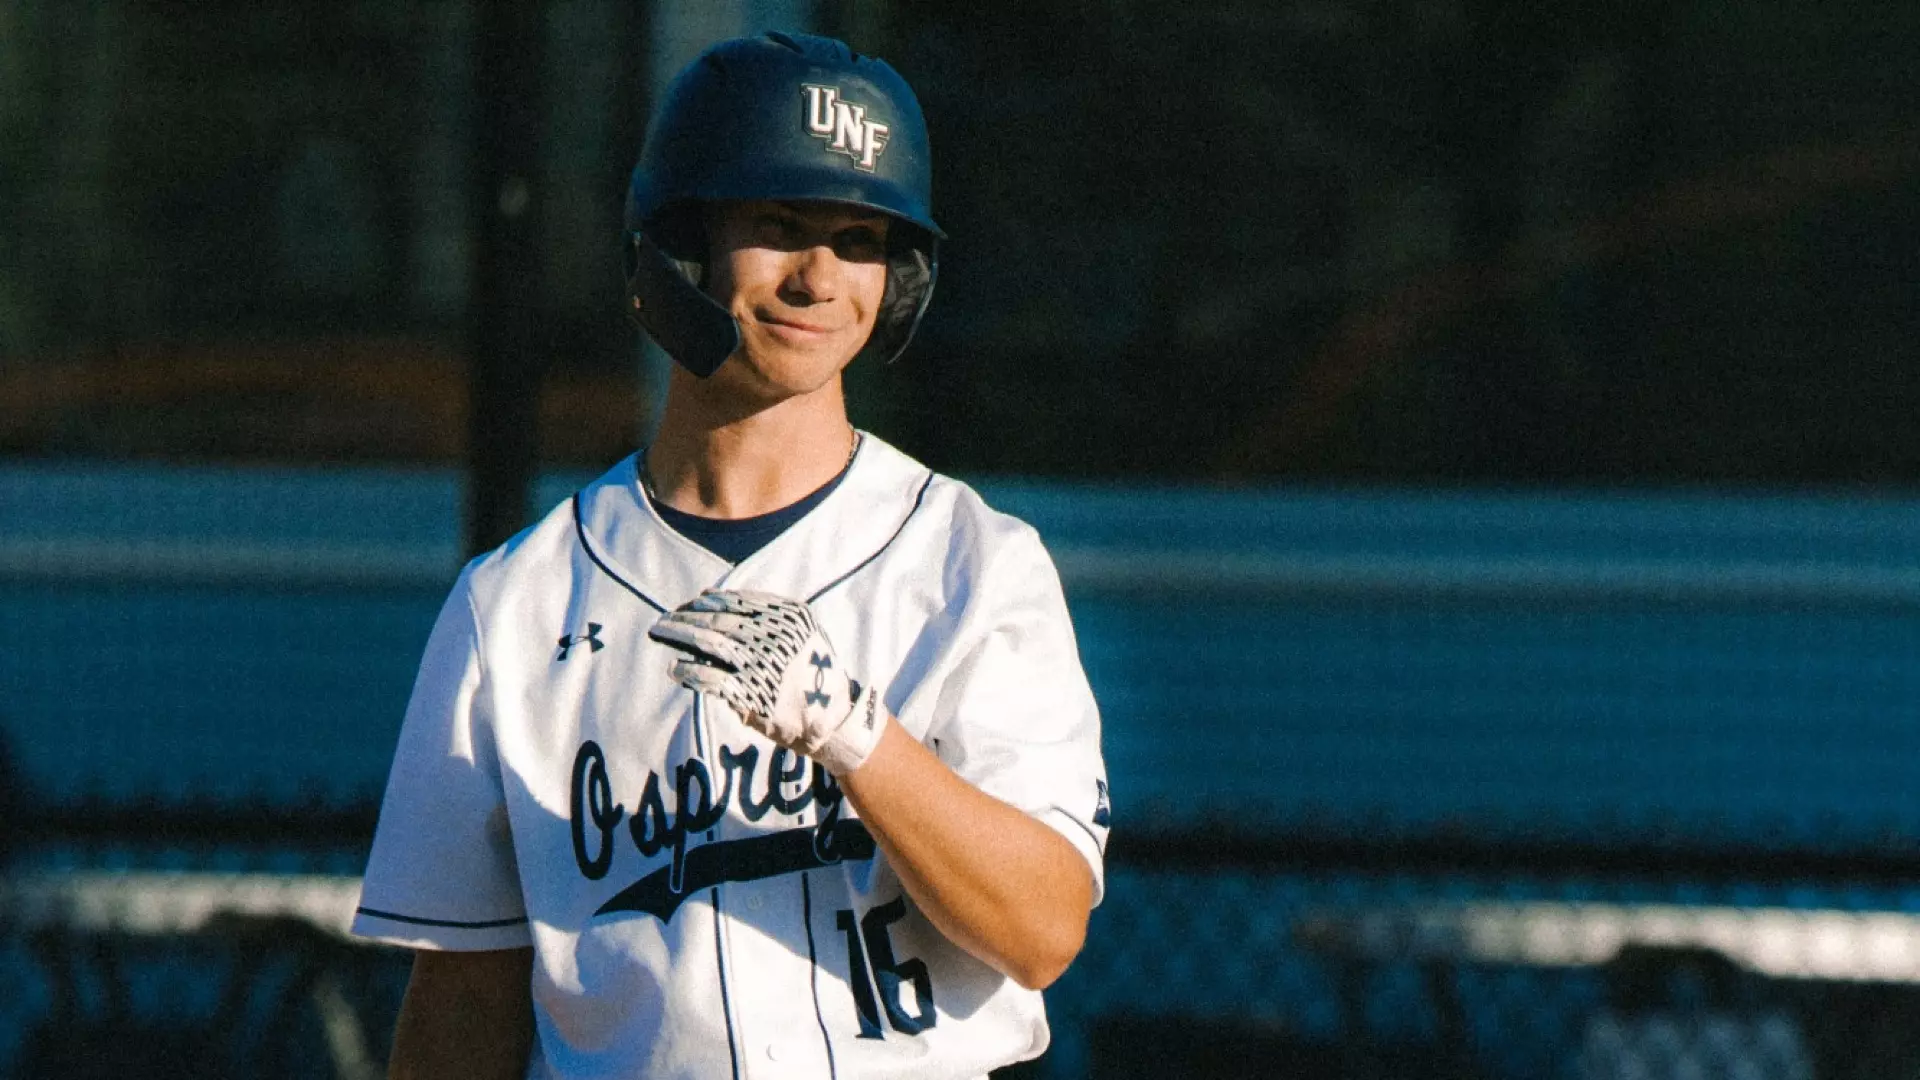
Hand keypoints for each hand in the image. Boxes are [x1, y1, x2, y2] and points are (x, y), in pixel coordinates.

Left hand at [647, 590, 885, 774]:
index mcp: (789, 617)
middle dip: (685, 618)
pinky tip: (676, 670)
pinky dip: (689, 672)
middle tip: (662, 620)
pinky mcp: (750, 694)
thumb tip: (709, 594)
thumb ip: (764, 614)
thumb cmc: (812, 673)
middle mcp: (774, 636)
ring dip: (679, 636)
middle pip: (718, 620)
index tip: (688, 604)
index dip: (706, 602)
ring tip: (660, 634)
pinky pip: (711, 678)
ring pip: (709, 643)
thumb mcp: (802, 633)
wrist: (833, 721)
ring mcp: (761, 664)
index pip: (736, 601)